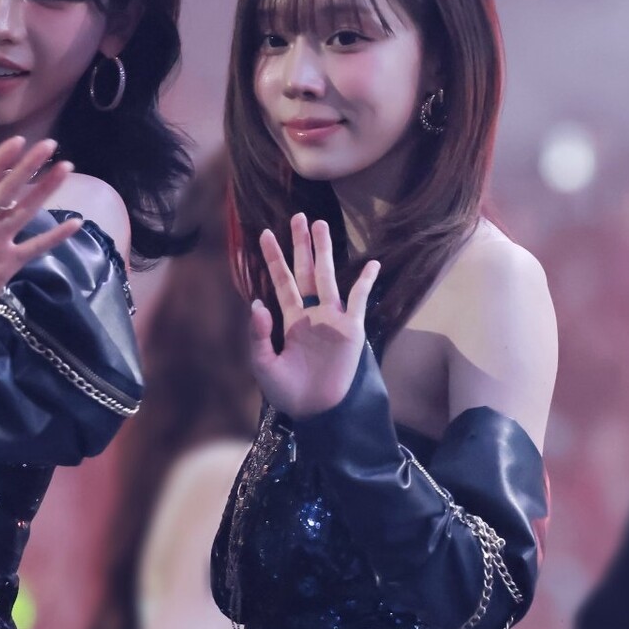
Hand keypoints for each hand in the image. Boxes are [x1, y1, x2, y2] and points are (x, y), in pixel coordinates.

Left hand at [0, 136, 82, 325]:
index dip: (0, 161)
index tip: (17, 142)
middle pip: (11, 189)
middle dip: (30, 167)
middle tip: (50, 144)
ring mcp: (0, 241)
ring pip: (27, 210)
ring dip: (46, 190)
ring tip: (66, 168)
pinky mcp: (10, 263)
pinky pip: (36, 246)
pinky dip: (55, 236)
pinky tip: (75, 223)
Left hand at [249, 214, 380, 417]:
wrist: (314, 411)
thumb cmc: (287, 391)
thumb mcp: (264, 364)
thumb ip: (259, 335)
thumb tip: (257, 304)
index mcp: (289, 319)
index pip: (280, 281)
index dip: (273, 258)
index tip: (264, 234)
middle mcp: (311, 313)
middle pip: (305, 270)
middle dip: (302, 244)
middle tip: (299, 216)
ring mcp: (332, 319)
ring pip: (328, 277)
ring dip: (325, 252)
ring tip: (321, 224)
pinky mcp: (351, 330)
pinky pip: (359, 300)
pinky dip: (365, 282)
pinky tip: (371, 264)